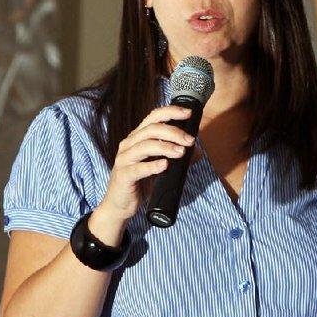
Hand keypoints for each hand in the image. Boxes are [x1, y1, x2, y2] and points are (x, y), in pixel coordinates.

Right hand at [97, 105, 194, 222]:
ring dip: (166, 147)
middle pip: (151, 130)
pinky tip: (165, 165)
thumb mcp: (160, 167)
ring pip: (145, 146)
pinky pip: (138, 168)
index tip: (188, 113)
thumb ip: (175, 157)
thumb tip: (197, 151)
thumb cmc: (140, 183)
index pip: (153, 117)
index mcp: (137, 138)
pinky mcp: (123, 175)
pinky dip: (153, 166)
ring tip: (182, 152)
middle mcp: (129, 145)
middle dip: (174, 132)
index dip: (171, 112)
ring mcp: (124, 160)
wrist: (119, 205)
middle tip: (189, 140)